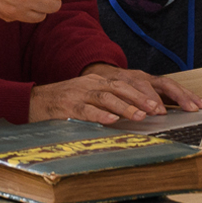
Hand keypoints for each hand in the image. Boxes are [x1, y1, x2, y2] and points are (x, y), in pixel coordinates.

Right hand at [28, 64, 201, 123]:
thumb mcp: (94, 98)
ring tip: (140, 116)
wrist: (34, 101)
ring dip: (125, 106)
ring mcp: (81, 94)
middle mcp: (94, 84)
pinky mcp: (68, 106)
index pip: (133, 84)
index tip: (168, 105)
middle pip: (123, 87)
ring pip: (107, 96)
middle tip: (160, 111)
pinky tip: (110, 121)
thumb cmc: (68, 103)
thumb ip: (116, 102)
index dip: (155, 93)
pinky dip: (99, 115)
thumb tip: (144, 112)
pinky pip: (86, 110)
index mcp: (104, 81)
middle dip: (143, 98)